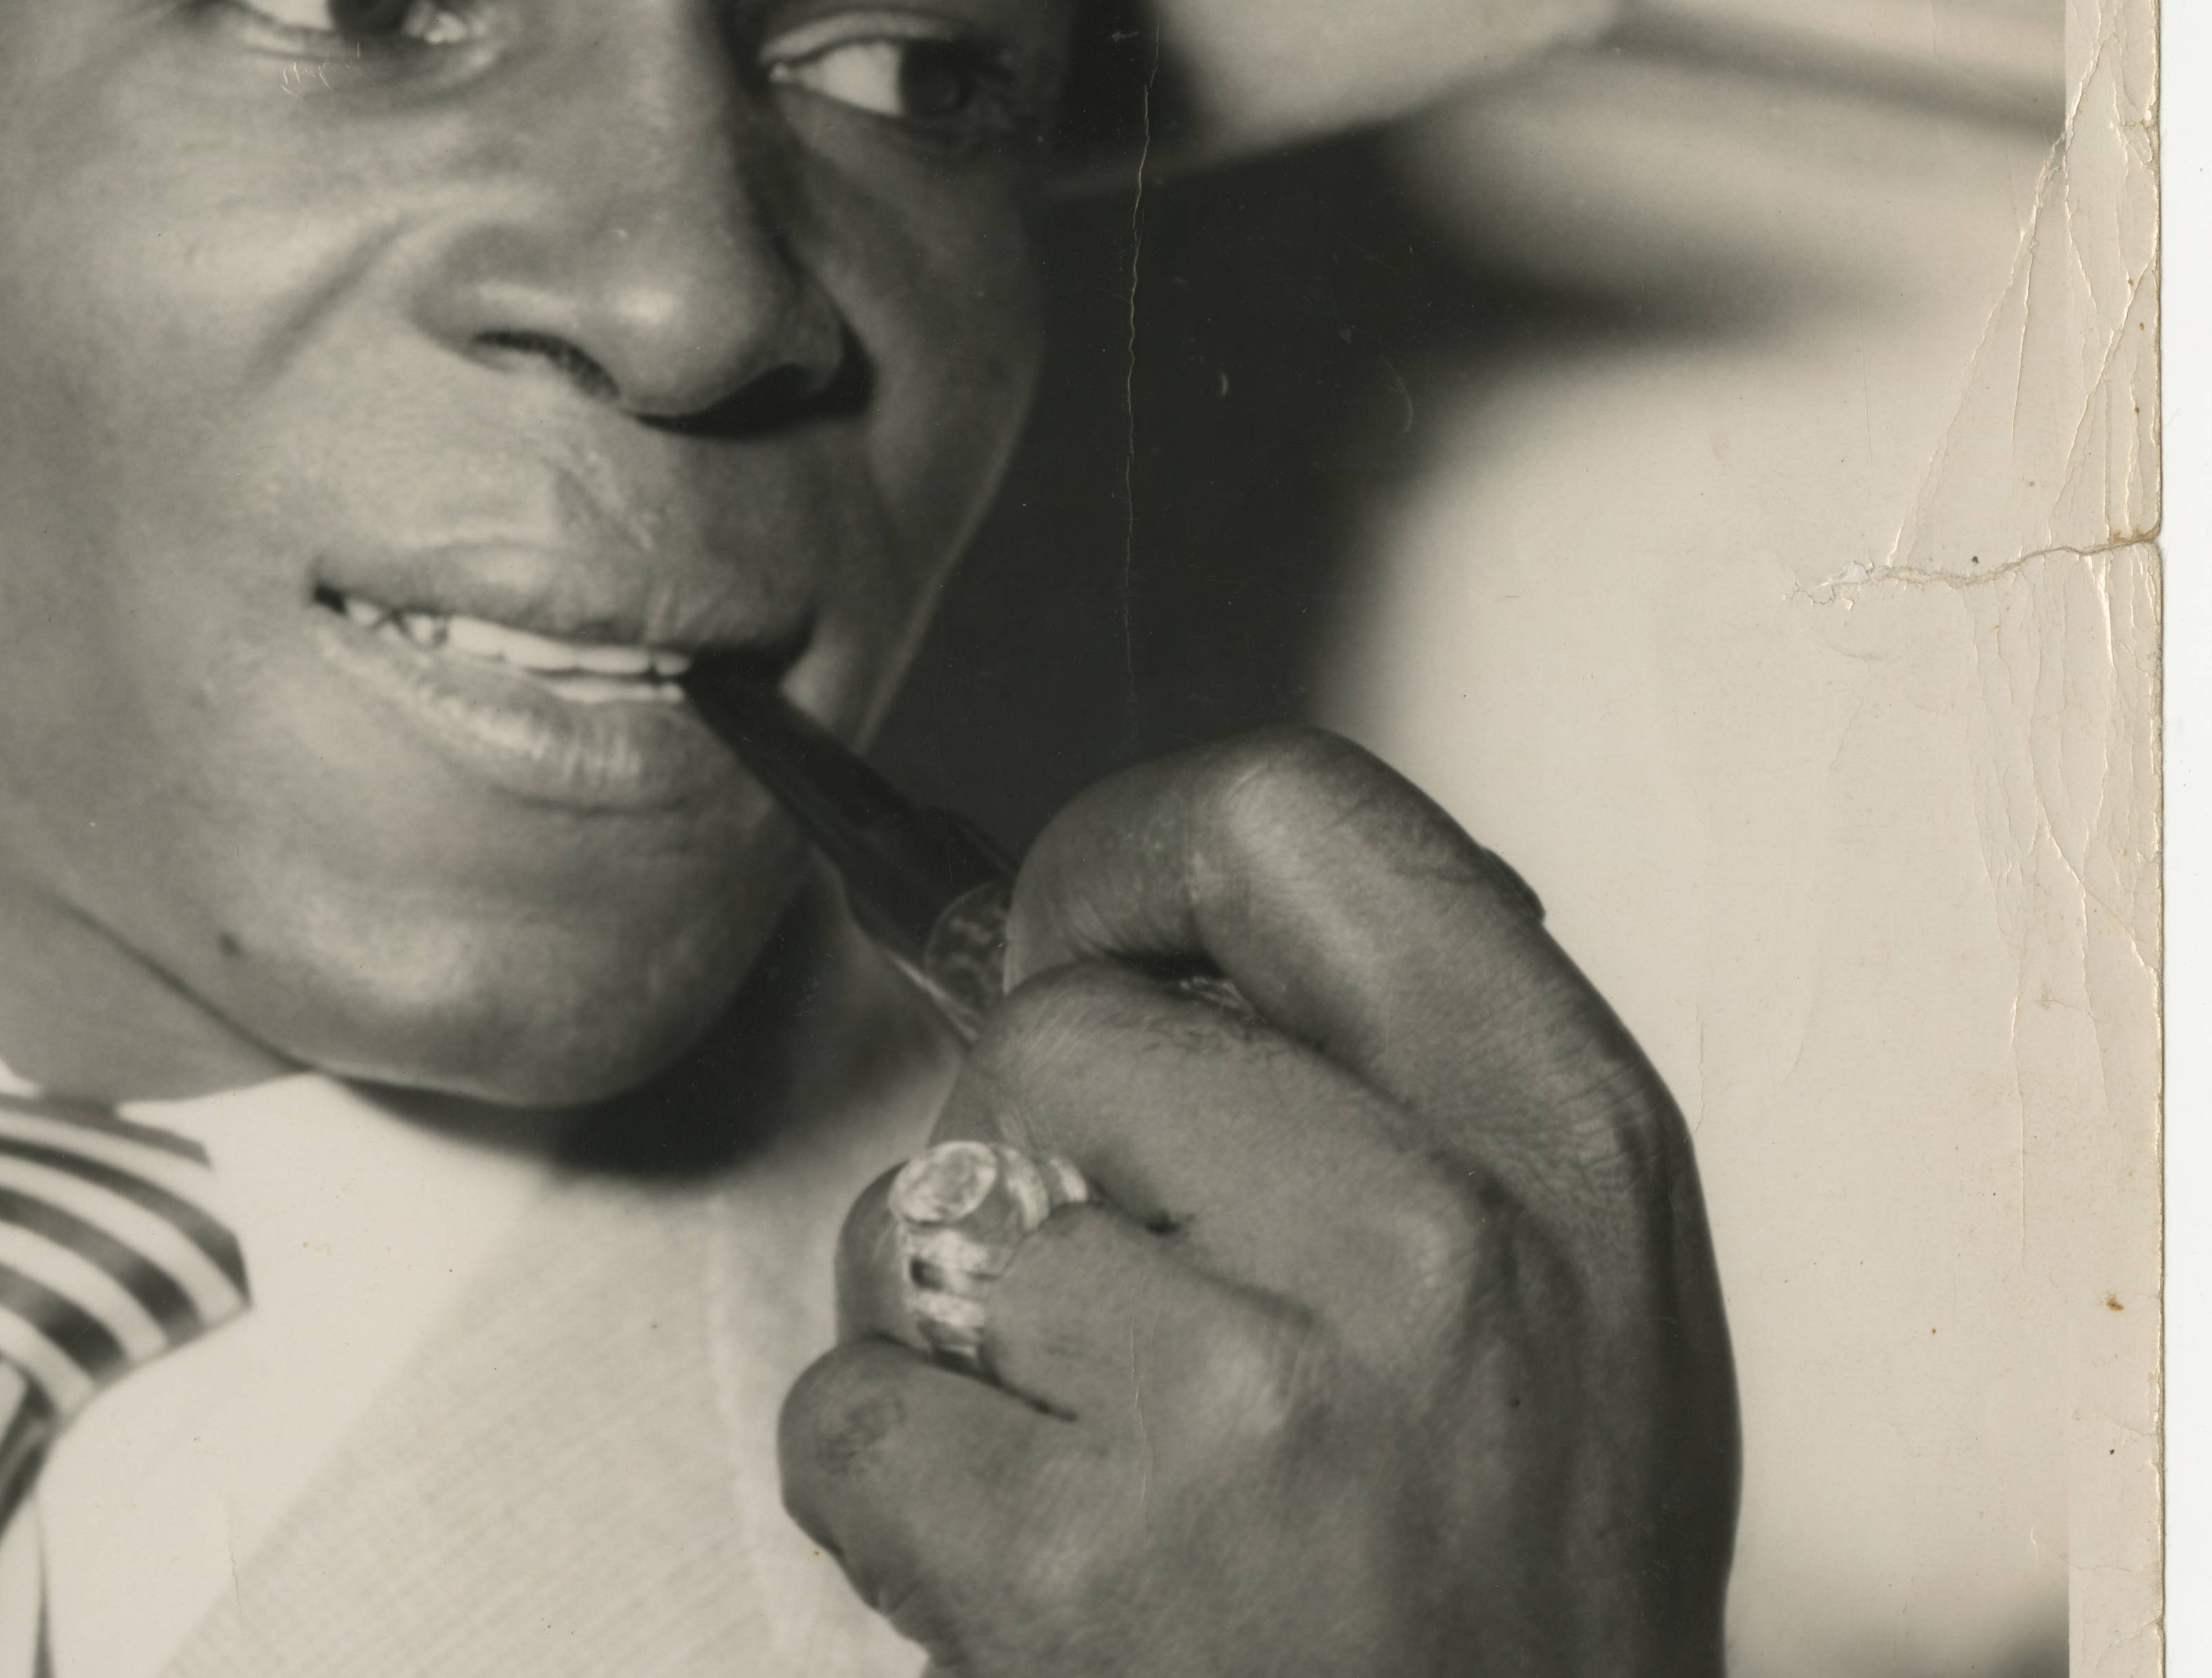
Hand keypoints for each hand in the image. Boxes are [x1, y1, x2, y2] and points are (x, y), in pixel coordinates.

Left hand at [779, 727, 1736, 1676]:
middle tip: (1130, 1305)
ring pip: (930, 1216)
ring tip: (1099, 1454)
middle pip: (1055, 1030)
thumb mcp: (1573, 1281)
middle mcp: (1419, 1249)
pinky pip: (851, 1406)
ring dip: (963, 1330)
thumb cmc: (1515, 1603)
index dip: (1127, 856)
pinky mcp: (1075, 1563)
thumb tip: (1162, 940)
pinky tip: (1028, 1552)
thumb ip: (1398, 1079)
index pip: (1283, 824)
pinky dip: (894, 1484)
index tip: (1084, 936)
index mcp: (1555, 1141)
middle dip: (1036, 1153)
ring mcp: (1241, 1407)